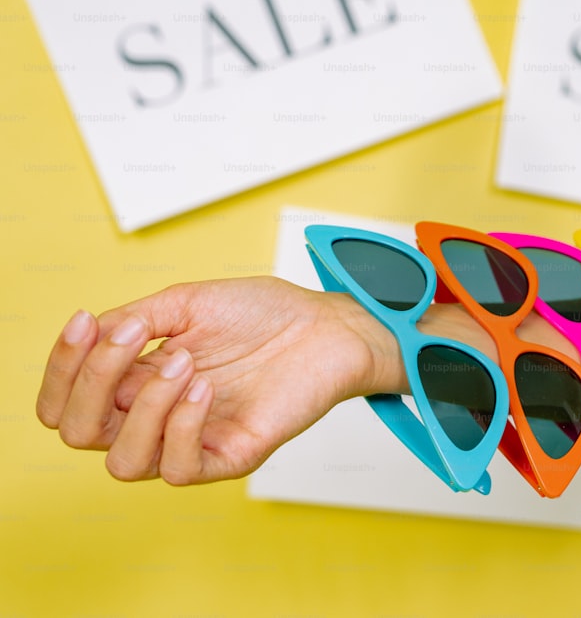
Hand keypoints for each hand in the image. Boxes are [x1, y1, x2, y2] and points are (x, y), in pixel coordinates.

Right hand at [36, 277, 401, 484]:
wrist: (327, 326)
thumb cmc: (265, 314)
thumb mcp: (188, 302)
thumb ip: (134, 320)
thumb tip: (91, 335)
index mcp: (138, 380)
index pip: (67, 399)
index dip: (62, 366)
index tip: (86, 320)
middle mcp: (157, 415)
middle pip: (79, 433)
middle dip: (90, 383)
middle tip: (134, 340)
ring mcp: (193, 439)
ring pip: (123, 462)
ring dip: (143, 406)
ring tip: (185, 362)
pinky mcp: (230, 455)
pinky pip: (181, 468)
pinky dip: (183, 425)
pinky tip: (205, 387)